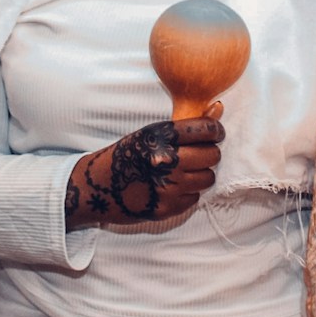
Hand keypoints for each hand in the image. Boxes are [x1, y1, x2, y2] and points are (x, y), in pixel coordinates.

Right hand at [67, 104, 224, 228]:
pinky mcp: (167, 208)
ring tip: (185, 172)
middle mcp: (166, 160)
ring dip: (201, 174)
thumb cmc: (125, 155)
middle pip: (212, 155)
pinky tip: (173, 187)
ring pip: (208, 178)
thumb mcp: (150, 134)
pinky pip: (195, 197)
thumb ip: (185, 125)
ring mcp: (167, 186)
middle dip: (209, 153)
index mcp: (160, 136)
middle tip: (199, 154)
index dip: (215, 131)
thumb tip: (218, 109)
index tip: (215, 134)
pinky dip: (188, 192)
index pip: (206, 129)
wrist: (97, 187)